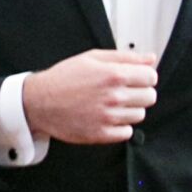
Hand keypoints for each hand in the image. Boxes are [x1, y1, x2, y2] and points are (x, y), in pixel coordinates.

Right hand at [21, 49, 159, 146]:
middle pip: (150, 97)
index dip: (145, 76)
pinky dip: (121, 126)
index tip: (137, 78)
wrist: (40, 101)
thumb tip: (150, 58)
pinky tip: (108, 116)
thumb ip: (126, 57)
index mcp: (114, 75)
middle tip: (125, 91)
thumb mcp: (93, 57)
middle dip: (140, 92)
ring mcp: (108, 117)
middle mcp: (114, 96)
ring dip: (130, 109)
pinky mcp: (101, 134)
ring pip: (140, 115)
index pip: (151, 77)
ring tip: (112, 104)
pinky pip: (127, 132)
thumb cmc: (64, 78)